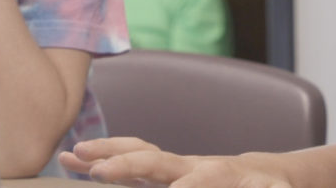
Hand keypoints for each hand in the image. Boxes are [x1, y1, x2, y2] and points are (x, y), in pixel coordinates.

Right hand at [61, 138, 291, 187]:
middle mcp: (189, 165)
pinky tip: (72, 162)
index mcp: (218, 173)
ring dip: (103, 154)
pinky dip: (98, 161)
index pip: (195, 181)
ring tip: (72, 156)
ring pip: (134, 154)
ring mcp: (172, 167)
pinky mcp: (161, 174)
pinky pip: (127, 164)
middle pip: (154, 160)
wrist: (264, 175)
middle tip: (101, 171)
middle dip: (128, 165)